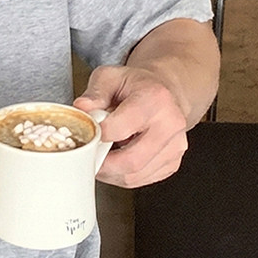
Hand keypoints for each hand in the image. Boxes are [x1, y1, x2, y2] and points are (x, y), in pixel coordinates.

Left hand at [75, 64, 190, 187]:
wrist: (164, 93)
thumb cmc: (136, 86)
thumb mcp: (110, 77)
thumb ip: (95, 93)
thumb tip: (82, 108)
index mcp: (155, 99)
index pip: (119, 128)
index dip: (97, 135)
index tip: (88, 134)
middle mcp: (170, 124)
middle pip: (131, 160)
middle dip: (102, 163)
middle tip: (89, 154)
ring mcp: (175, 146)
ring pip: (134, 176)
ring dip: (110, 172)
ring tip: (102, 155)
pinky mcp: (173, 163)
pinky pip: (141, 179)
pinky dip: (122, 175)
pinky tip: (117, 159)